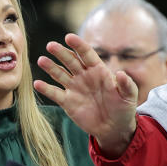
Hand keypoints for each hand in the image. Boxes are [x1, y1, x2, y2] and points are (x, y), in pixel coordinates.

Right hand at [35, 33, 138, 156]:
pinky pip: (55, 93)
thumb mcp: (129, 96)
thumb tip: (122, 73)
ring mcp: (74, 88)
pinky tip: (37, 83)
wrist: (114, 128)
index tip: (68, 37)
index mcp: (99, 70)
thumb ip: (126, 84)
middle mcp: (84, 76)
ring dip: (50, 67)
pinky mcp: (67, 102)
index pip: (87, 54)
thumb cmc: (124, 109)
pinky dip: (46, 88)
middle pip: (70, 61)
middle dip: (61, 53)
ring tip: (41, 60)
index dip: (78, 45)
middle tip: (50, 45)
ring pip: (60, 74)